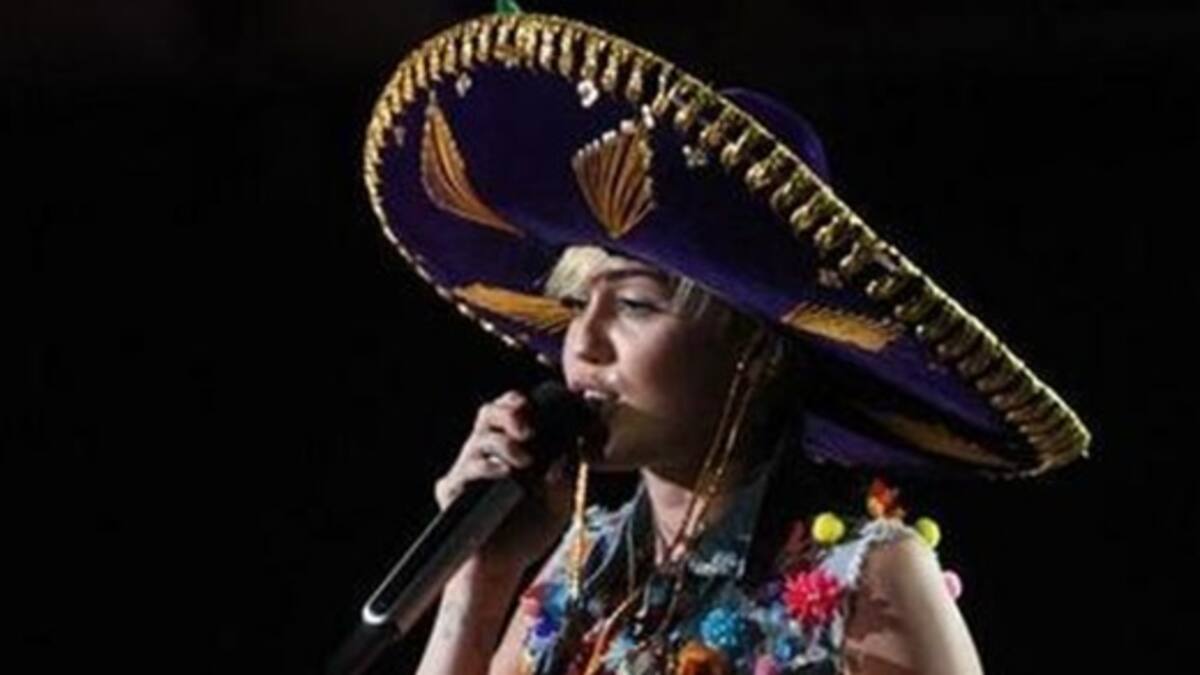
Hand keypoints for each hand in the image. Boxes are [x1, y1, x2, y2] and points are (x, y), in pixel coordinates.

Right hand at [434, 390, 572, 573]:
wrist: (504, 566)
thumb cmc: (531, 528)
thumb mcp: (560, 502)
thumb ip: (565, 478)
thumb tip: (567, 454)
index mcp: (510, 446)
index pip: (510, 409)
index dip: (521, 403)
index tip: (540, 411)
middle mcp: (485, 452)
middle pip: (487, 414)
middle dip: (508, 413)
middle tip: (528, 429)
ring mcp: (466, 471)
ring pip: (477, 440)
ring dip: (503, 444)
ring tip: (525, 460)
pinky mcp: (453, 493)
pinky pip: (462, 473)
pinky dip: (485, 468)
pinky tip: (505, 473)